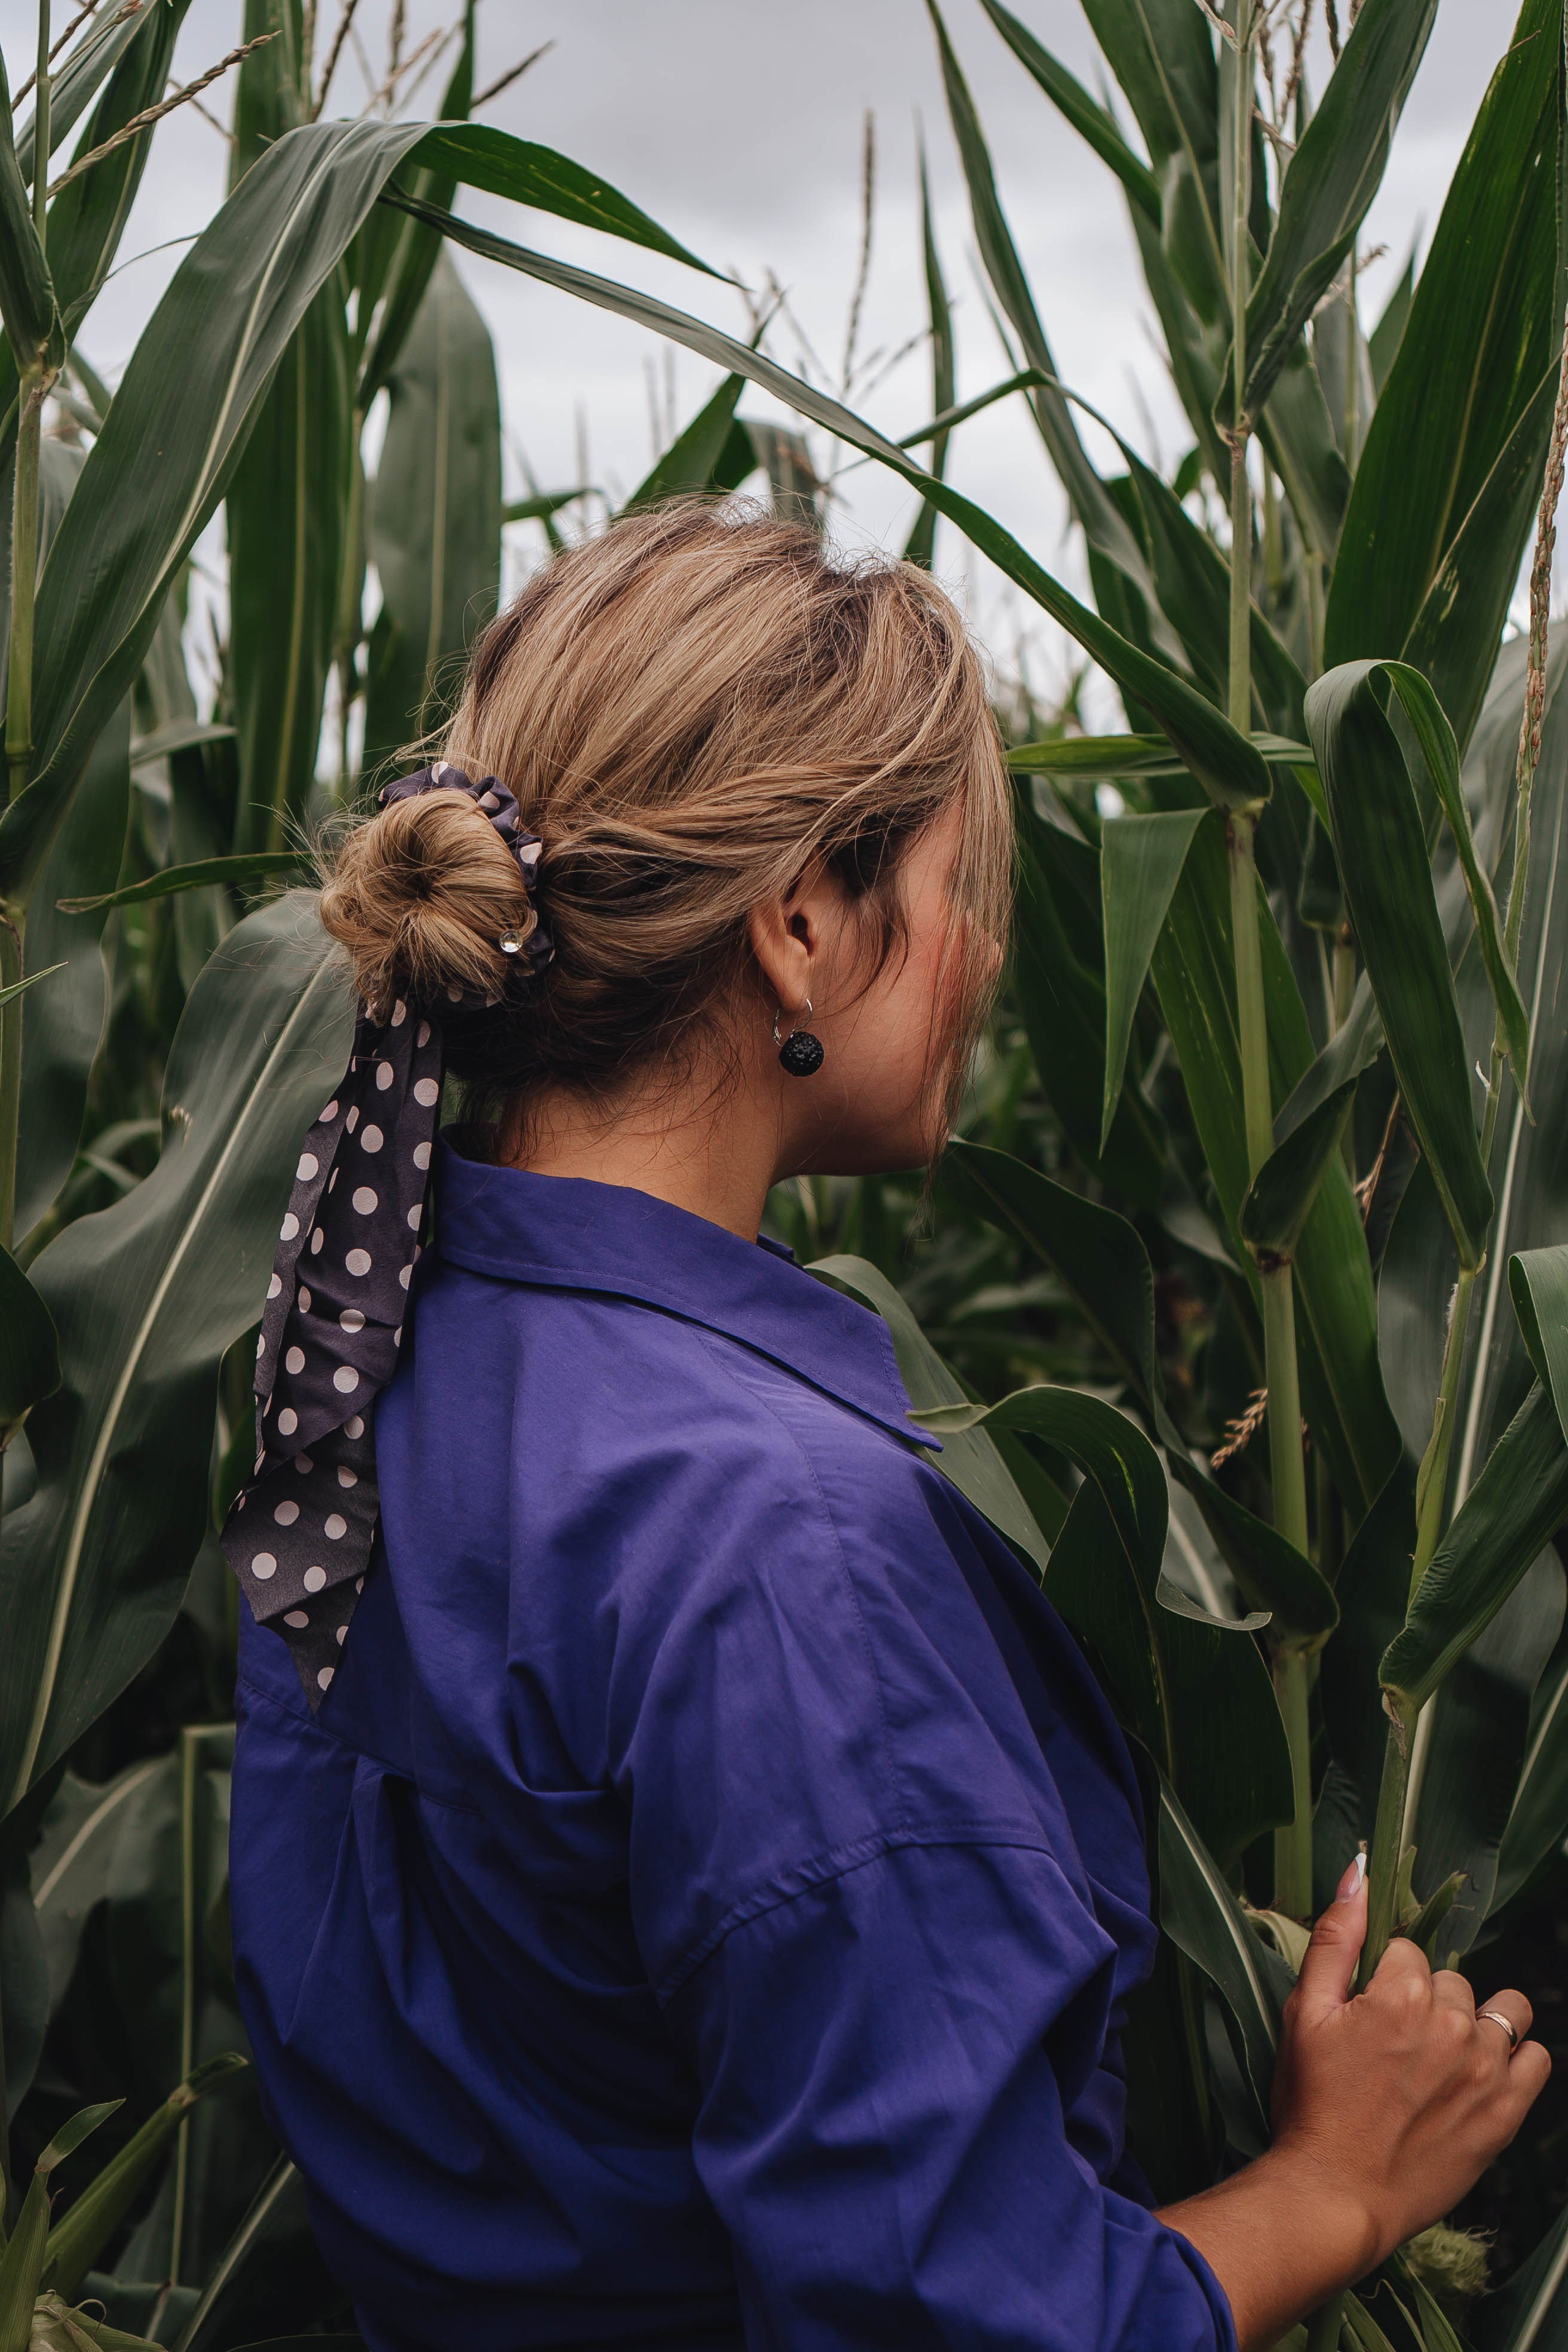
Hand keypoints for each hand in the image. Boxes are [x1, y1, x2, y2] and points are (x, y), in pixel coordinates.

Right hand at [1158, 1857, 1550, 2349]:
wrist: (1338, 2194)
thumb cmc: (1313, 2104)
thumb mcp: (1303, 2013)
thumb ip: (1334, 1938)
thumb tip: (1358, 1871)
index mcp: (1400, 1992)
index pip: (1405, 1951)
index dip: (1381, 1979)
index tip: (1366, 2013)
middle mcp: (1452, 2023)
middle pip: (1451, 1980)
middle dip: (1426, 2000)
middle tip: (1394, 2047)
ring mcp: (1486, 2070)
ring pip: (1501, 2011)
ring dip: (1478, 2022)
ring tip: (1444, 2055)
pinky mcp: (1505, 2113)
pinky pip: (1535, 2059)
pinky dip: (1514, 2058)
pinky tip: (1479, 2075)